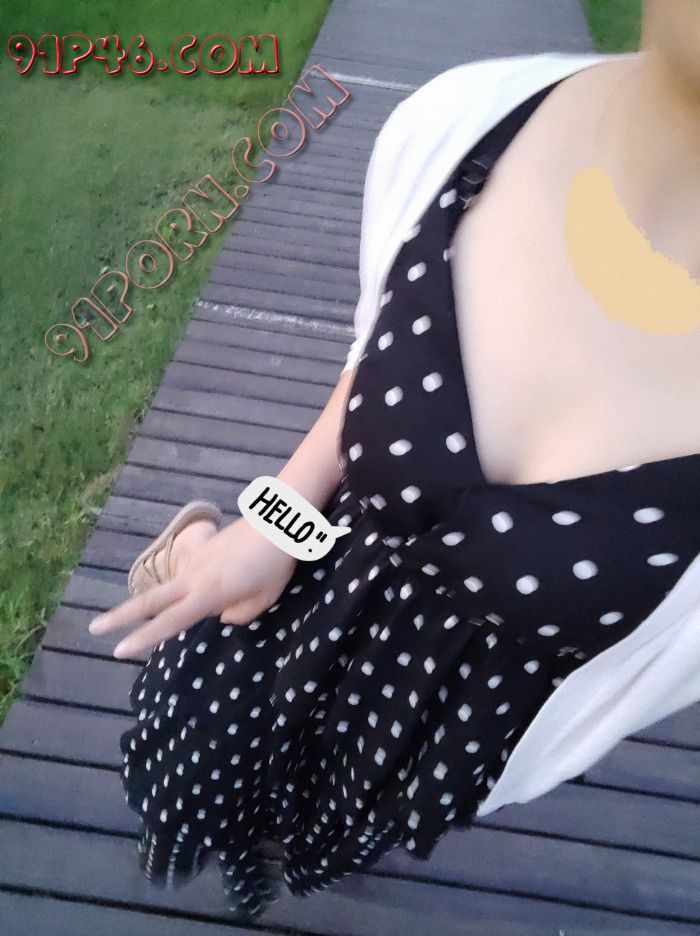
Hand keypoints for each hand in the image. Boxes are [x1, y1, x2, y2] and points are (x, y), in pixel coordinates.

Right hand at [89, 518, 296, 658]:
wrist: (278, 521)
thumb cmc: (275, 563)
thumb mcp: (265, 598)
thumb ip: (240, 614)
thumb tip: (222, 614)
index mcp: (208, 594)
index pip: (169, 622)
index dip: (143, 638)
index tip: (118, 652)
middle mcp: (194, 577)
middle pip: (150, 600)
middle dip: (120, 617)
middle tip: (94, 629)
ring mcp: (195, 560)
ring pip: (165, 587)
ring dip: (146, 603)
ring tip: (128, 617)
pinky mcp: (202, 549)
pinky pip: (185, 575)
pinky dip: (178, 588)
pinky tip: (192, 590)